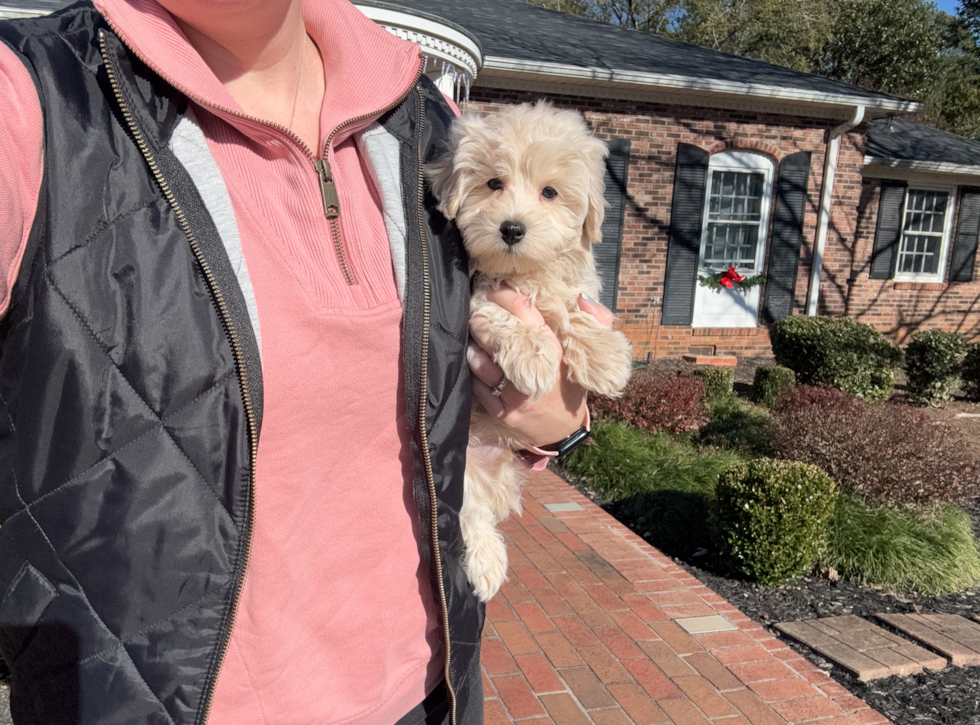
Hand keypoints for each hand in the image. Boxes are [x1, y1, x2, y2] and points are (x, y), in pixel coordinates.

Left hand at [467, 287, 613, 447]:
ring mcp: (516, 395)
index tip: (494, 287)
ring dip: (474, 346)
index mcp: (556, 353)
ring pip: (482, 362)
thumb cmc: (571, 385)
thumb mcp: (588, 354)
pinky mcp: (502, 412)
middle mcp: (536, 373)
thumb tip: (582, 296)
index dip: (506, 296)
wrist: (561, 430)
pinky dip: (473, 370)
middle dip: (482, 321)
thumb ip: (596, 320)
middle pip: (497, 338)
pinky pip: (478, 385)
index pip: (526, 315)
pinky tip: (473, 360)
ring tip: (472, 336)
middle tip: (476, 312)